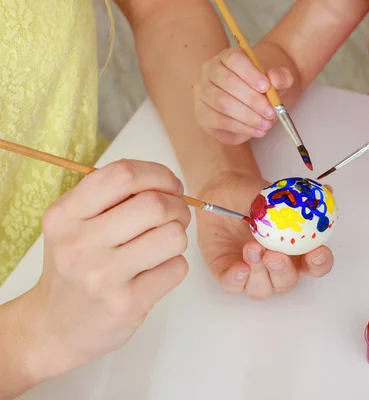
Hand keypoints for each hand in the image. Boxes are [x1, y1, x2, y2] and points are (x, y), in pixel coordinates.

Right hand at [22, 160, 190, 381]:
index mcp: (64, 215)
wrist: (55, 327)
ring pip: (172, 236)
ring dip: (179, 236)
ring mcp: (102, 277)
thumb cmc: (76, 267)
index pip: (122, 175)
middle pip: (154, 205)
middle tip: (177, 215)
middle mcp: (79, 244)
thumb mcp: (74, 224)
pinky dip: (175, 265)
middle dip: (178, 206)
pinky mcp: (126, 304)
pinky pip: (176, 268)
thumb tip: (168, 184)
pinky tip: (156, 271)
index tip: (169, 185)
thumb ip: (112, 198)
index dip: (158, 174)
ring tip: (165, 244)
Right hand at [193, 48, 293, 144]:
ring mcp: (203, 92)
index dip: (250, 73)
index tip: (266, 87)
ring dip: (248, 116)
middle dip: (252, 100)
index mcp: (227, 57)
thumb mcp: (278, 80)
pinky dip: (241, 127)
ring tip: (266, 124)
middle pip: (228, 81)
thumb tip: (274, 78)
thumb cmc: (264, 88)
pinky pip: (220, 120)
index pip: (234, 59)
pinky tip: (256, 130)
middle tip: (271, 112)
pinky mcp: (202, 113)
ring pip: (222, 102)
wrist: (254, 102)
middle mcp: (210, 71)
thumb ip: (281, 77)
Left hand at [196, 172, 333, 299]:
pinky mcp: (228, 273)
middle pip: (287, 282)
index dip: (320, 264)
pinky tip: (239, 267)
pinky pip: (234, 286)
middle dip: (282, 271)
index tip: (316, 252)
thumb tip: (328, 191)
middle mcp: (276, 266)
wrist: (223, 192)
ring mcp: (252, 272)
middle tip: (274, 254)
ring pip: (262, 289)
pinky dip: (237, 280)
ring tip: (251, 248)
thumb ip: (300, 198)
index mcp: (295, 251)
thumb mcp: (277, 194)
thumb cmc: (252, 196)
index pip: (315, 266)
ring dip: (259, 272)